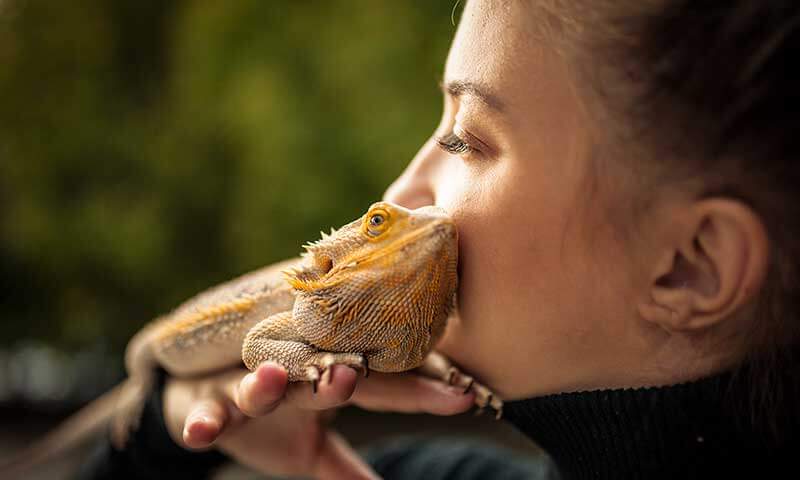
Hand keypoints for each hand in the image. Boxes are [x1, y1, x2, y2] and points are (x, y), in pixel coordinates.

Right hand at [163, 362, 475, 478]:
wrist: (196, 404)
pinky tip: (199, 432)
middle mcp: (292, 376)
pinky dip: (201, 421)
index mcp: (326, 384)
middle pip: (320, 373)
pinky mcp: (206, 403)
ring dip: (264, 384)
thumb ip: (347, 470)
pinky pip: (204, 412)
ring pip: (257, 383)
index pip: (379, 386)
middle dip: (341, 374)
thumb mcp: (310, 452)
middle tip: (358, 371)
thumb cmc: (267, 424)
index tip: (463, 395)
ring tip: (271, 379)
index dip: (418, 392)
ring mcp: (246, 386)